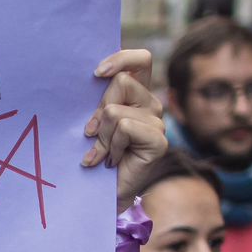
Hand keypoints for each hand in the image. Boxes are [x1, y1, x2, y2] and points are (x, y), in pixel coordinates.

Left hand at [82, 49, 166, 204]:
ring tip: (104, 153)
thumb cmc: (94, 154)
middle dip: (100, 109)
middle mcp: (151, 104)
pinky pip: (124, 128)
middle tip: (94, 134)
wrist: (102, 193)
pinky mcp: (159, 141)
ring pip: (116, 111)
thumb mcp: (94, 121)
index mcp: (138, 94)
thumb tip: (92, 78)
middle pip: (122, 82)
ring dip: (102, 135)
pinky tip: (112, 161)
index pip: (141, 60)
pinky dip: (111, 147)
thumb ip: (98, 101)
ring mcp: (158, 122)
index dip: (122, 59)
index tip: (97, 73)